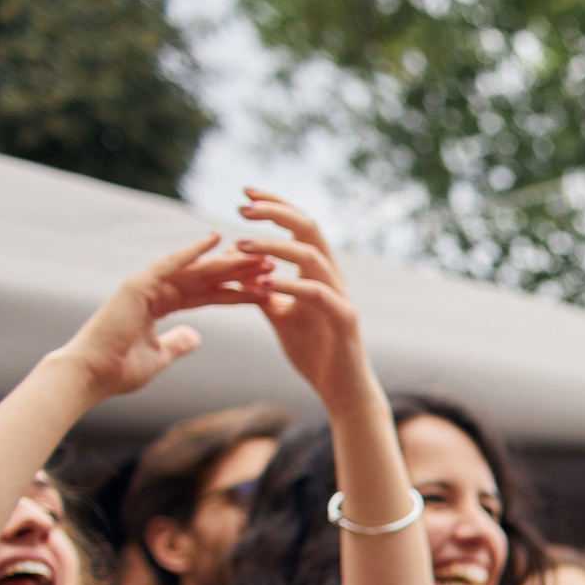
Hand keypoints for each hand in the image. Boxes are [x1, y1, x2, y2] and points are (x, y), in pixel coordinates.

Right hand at [50, 233, 272, 402]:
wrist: (92, 375)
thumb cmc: (120, 370)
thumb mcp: (161, 356)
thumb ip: (179, 343)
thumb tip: (195, 337)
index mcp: (162, 305)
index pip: (208, 295)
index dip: (237, 291)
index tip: (265, 288)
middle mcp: (156, 290)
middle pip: (207, 278)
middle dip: (239, 273)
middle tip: (272, 265)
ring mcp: (146, 285)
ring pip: (196, 270)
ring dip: (227, 262)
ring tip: (258, 255)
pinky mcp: (137, 286)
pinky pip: (169, 266)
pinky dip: (191, 252)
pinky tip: (214, 240)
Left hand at [233, 191, 373, 409]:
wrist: (342, 391)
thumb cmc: (314, 353)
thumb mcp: (280, 316)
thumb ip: (263, 291)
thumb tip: (239, 271)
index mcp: (318, 273)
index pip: (300, 226)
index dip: (275, 205)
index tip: (245, 194)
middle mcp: (333, 277)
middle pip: (309, 228)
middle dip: (275, 213)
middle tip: (241, 208)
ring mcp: (341, 296)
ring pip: (311, 256)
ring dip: (273, 246)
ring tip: (240, 245)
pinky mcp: (344, 319)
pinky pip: (316, 293)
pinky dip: (288, 284)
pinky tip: (262, 283)